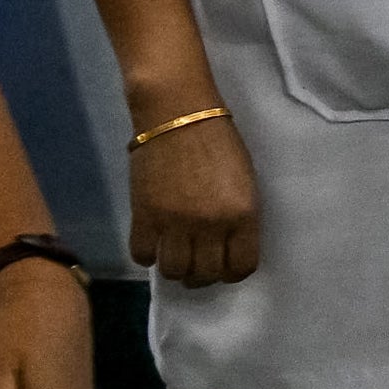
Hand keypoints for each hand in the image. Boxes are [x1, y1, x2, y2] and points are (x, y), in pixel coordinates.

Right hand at [129, 104, 259, 287]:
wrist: (177, 113)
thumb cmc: (218, 140)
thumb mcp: (245, 180)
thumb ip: (239, 216)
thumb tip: (226, 245)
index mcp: (243, 214)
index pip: (241, 266)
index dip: (233, 273)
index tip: (225, 267)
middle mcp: (211, 225)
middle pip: (206, 274)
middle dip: (203, 274)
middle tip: (197, 262)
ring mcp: (175, 223)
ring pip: (174, 271)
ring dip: (176, 268)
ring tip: (175, 254)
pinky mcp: (144, 216)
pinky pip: (143, 255)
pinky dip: (148, 254)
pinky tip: (153, 241)